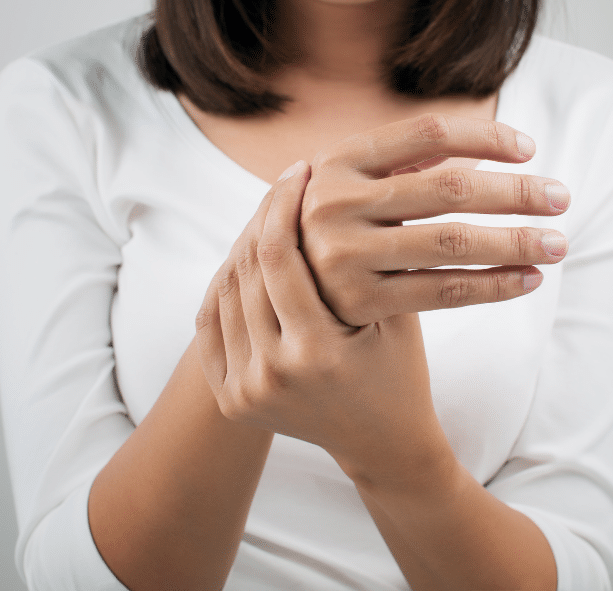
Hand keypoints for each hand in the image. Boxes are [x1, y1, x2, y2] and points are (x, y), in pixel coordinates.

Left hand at [195, 162, 449, 485]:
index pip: (279, 255)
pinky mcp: (231, 399)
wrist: (381, 442)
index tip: (297, 169)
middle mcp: (271, 375)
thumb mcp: (397, 316)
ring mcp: (244, 392)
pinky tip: (248, 258)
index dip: (283, 203)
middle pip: (246, 269)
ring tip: (268, 218)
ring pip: (226, 292)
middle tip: (282, 186)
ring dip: (244, 247)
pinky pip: (212, 324)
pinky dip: (227, 286)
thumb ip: (371, 260)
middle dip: (262, 218)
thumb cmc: (400, 372)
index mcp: (317, 353)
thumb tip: (354, 186)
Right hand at [299, 112, 569, 327]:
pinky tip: (528, 279)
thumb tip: (492, 141)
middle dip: (517, 191)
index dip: (485, 137)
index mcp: (339, 160)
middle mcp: (335, 202)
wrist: (293, 294)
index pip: (428, 132)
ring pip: (453, 242)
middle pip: (450, 187)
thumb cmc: (340, 227)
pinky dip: (494, 286)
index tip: (530, 149)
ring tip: (558, 243)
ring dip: (516, 241)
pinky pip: (443, 291)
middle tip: (562, 198)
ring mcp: (344, 254)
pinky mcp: (359, 301)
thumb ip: (405, 159)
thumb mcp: (354, 182)